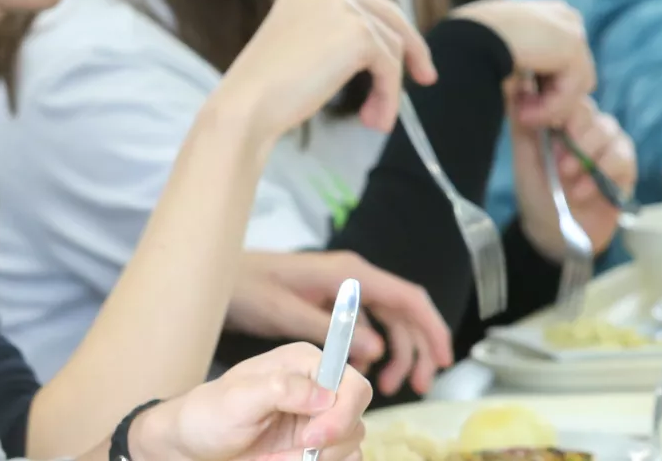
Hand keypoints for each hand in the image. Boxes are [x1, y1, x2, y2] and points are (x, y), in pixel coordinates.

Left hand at [131, 342, 370, 460]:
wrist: (194, 445)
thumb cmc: (209, 414)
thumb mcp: (237, 399)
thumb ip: (280, 389)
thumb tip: (324, 394)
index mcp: (306, 364)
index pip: (354, 385)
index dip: (342, 415)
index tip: (311, 440)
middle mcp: (320, 389)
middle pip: (355, 422)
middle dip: (323, 448)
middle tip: (281, 459)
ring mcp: (320, 420)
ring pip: (350, 448)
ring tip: (271, 460)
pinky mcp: (316, 448)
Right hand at [214, 0, 437, 141]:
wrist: (247, 105)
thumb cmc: (264, 89)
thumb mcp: (299, 46)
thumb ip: (332, 35)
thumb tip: (384, 48)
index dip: (388, 22)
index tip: (400, 52)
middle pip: (388, 11)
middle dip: (410, 45)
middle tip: (425, 77)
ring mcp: (343, 7)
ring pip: (392, 44)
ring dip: (391, 86)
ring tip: (376, 120)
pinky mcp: (359, 34)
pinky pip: (390, 67)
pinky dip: (389, 97)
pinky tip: (375, 121)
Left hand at [226, 251, 453, 395]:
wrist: (216, 278)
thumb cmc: (244, 288)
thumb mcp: (283, 312)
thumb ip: (329, 330)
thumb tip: (376, 349)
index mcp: (348, 274)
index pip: (407, 298)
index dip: (432, 328)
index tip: (445, 359)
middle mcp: (351, 279)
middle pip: (403, 314)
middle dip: (416, 350)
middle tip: (420, 385)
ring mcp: (342, 291)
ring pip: (385, 323)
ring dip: (393, 354)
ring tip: (389, 387)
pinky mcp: (329, 304)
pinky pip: (363, 328)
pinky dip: (368, 351)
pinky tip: (360, 374)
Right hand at [449, 0, 593, 126]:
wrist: (463, 39)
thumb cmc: (468, 48)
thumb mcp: (500, 58)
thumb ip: (524, 73)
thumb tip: (535, 101)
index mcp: (546, 15)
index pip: (561, 59)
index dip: (543, 86)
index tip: (520, 105)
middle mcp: (564, 17)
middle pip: (573, 72)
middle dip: (549, 97)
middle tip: (521, 115)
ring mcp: (571, 29)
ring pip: (575, 84)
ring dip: (549, 107)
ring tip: (521, 118)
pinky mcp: (572, 45)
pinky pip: (571, 90)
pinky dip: (550, 108)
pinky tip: (524, 116)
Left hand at [511, 97, 636, 260]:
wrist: (553, 231)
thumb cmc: (536, 190)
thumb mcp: (523, 156)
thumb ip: (522, 123)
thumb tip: (512, 84)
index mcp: (562, 121)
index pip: (569, 98)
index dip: (560, 111)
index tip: (546, 128)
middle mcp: (588, 128)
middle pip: (591, 113)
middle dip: (574, 137)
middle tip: (557, 163)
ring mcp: (609, 147)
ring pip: (609, 131)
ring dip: (586, 156)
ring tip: (566, 177)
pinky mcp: (625, 169)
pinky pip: (623, 157)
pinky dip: (601, 174)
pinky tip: (581, 192)